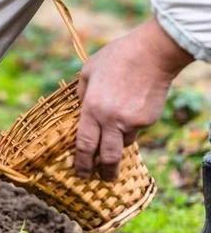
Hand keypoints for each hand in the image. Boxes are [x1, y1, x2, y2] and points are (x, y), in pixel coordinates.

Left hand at [75, 18, 192, 180]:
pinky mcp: (149, 120)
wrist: (152, 53)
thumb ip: (81, 94)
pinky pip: (136, 129)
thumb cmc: (116, 58)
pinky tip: (131, 110)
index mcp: (92, 109)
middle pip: (106, 157)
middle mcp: (111, 120)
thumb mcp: (88, 72)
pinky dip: (131, 126)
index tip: (80, 173)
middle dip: (103, 172)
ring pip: (123, 143)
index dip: (81, 162)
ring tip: (115, 133)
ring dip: (117, 143)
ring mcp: (132, 122)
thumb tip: (80, 108)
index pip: (84, 144)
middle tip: (101, 179)